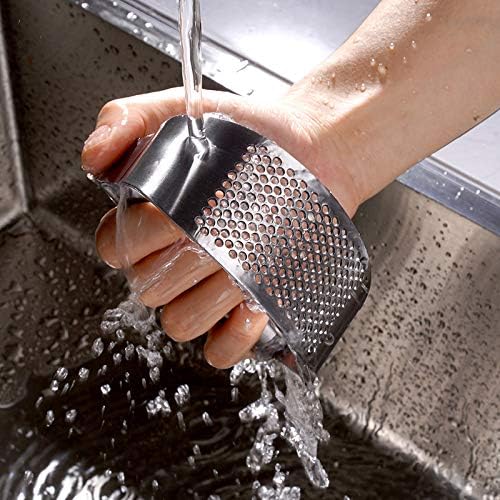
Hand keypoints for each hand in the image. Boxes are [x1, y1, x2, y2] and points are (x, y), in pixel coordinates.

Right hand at [82, 87, 360, 367]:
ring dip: (209, 296)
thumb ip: (127, 120)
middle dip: (181, 259)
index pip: (115, 250)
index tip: (172, 210)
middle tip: (216, 228)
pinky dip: (233, 335)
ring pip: (181, 322)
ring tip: (241, 260)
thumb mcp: (181, 112)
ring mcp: (211, 289)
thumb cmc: (248, 134)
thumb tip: (93, 157)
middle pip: (149, 289)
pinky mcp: (247, 309)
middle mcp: (177, 261)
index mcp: (151, 223)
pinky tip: (252, 301)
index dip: (137, 235)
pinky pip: (221, 348)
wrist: (310, 149)